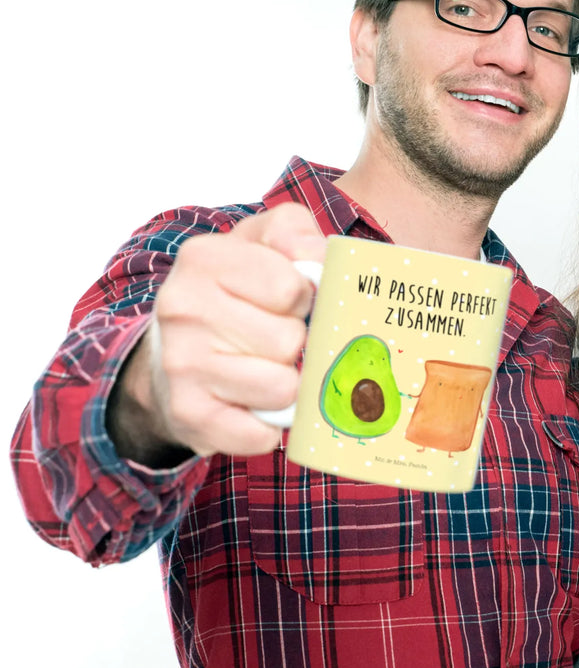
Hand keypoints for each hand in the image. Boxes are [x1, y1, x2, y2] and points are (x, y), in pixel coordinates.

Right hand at [109, 203, 324, 461]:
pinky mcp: (188, 415)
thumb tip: (318, 258)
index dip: (302, 299)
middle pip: (289, 341)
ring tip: (263, 368)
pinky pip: (261, 434)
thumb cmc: (234, 292)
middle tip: (271, 337)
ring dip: (286, 384)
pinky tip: (252, 404)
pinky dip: (268, 425)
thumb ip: (295, 233)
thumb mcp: (262, 242)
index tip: (285, 301)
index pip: (292, 288)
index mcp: (204, 258)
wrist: (172, 354)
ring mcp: (181, 365)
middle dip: (294, 343)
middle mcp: (182, 308)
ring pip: (282, 388)